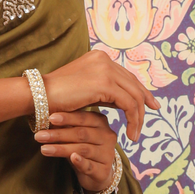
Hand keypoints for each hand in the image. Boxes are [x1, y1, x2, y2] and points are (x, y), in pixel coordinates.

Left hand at [35, 107, 117, 193]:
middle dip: (59, 134)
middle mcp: (107, 137)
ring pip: (83, 149)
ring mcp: (107, 154)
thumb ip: (67, 127)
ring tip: (44, 149)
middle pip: (82, 134)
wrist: (98, 173)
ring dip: (62, 149)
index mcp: (101, 123)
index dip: (67, 118)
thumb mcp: (77, 135)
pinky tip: (72, 158)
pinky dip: (80, 162)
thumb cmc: (84, 148)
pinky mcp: (103, 171)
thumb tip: (45, 118)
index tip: (50, 118)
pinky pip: (90, 166)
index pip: (84, 118)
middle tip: (39, 136)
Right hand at [42, 49, 157, 142]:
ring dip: (138, 117)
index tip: (149, 103)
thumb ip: (104, 91)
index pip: (126, 75)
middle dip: (145, 101)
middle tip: (154, 113)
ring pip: (134, 95)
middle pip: (134, 83)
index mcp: (100, 58)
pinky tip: (130, 134)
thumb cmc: (57, 97)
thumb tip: (121, 101)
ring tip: (136, 134)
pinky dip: (133, 120)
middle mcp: (105, 60)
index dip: (140, 90)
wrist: (40, 96)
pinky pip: (128, 104)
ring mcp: (105, 70)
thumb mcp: (86, 91)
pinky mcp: (105, 84)